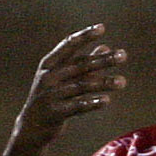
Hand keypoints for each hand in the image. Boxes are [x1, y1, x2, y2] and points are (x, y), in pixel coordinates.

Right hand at [11, 25, 125, 151]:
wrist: (31, 127)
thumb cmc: (51, 99)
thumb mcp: (65, 79)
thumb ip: (85, 64)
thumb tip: (105, 47)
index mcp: (49, 64)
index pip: (68, 45)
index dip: (84, 36)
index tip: (101, 28)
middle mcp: (49, 76)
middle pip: (80, 65)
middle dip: (103, 60)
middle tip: (123, 55)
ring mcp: (50, 94)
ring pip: (81, 86)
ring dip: (103, 83)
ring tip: (122, 82)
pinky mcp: (55, 112)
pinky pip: (76, 106)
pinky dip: (92, 103)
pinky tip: (107, 101)